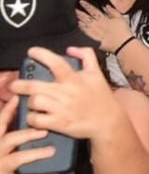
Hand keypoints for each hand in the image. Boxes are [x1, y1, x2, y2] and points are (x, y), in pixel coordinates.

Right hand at [0, 95, 58, 173]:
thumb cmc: (1, 165)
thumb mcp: (2, 148)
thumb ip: (11, 134)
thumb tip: (27, 111)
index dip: (7, 111)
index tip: (17, 98)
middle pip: (8, 140)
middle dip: (26, 134)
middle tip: (44, 130)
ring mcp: (0, 170)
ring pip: (17, 159)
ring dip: (35, 153)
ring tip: (52, 150)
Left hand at [9, 47, 123, 142]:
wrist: (108, 121)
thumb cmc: (101, 96)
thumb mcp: (97, 73)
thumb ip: (86, 56)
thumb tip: (70, 49)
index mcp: (75, 79)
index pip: (56, 63)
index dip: (42, 54)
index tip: (31, 51)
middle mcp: (66, 92)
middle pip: (34, 86)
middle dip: (19, 85)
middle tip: (14, 85)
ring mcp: (61, 109)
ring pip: (33, 102)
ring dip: (29, 102)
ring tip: (31, 102)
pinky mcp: (58, 124)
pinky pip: (36, 119)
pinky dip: (32, 118)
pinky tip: (36, 116)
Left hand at [75, 0, 133, 52]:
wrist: (122, 44)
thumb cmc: (123, 32)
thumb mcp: (121, 18)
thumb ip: (113, 11)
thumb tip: (107, 6)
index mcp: (103, 19)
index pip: (93, 10)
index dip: (86, 5)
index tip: (81, 2)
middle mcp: (96, 25)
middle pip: (85, 17)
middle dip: (79, 12)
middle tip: (73, 9)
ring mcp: (93, 32)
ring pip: (83, 25)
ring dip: (78, 20)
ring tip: (72, 17)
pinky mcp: (92, 39)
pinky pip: (84, 33)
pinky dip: (80, 30)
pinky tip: (77, 27)